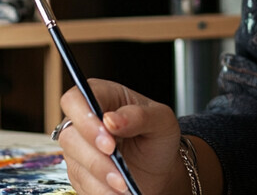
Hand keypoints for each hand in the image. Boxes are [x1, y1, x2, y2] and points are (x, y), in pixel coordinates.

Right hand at [58, 78, 183, 194]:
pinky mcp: (79, 172)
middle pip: (70, 135)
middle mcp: (86, 121)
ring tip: (124, 185)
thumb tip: (111, 118)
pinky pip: (80, 184)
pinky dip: (99, 190)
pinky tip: (118, 192)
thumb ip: (139, 115)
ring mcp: (79, 148)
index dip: (85, 119)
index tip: (108, 142)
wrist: (159, 166)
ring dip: (99, 177)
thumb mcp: (161, 120)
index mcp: (105, 96)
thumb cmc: (158, 136)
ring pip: (74, 162)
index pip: (76, 99)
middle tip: (118, 170)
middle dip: (95, 157)